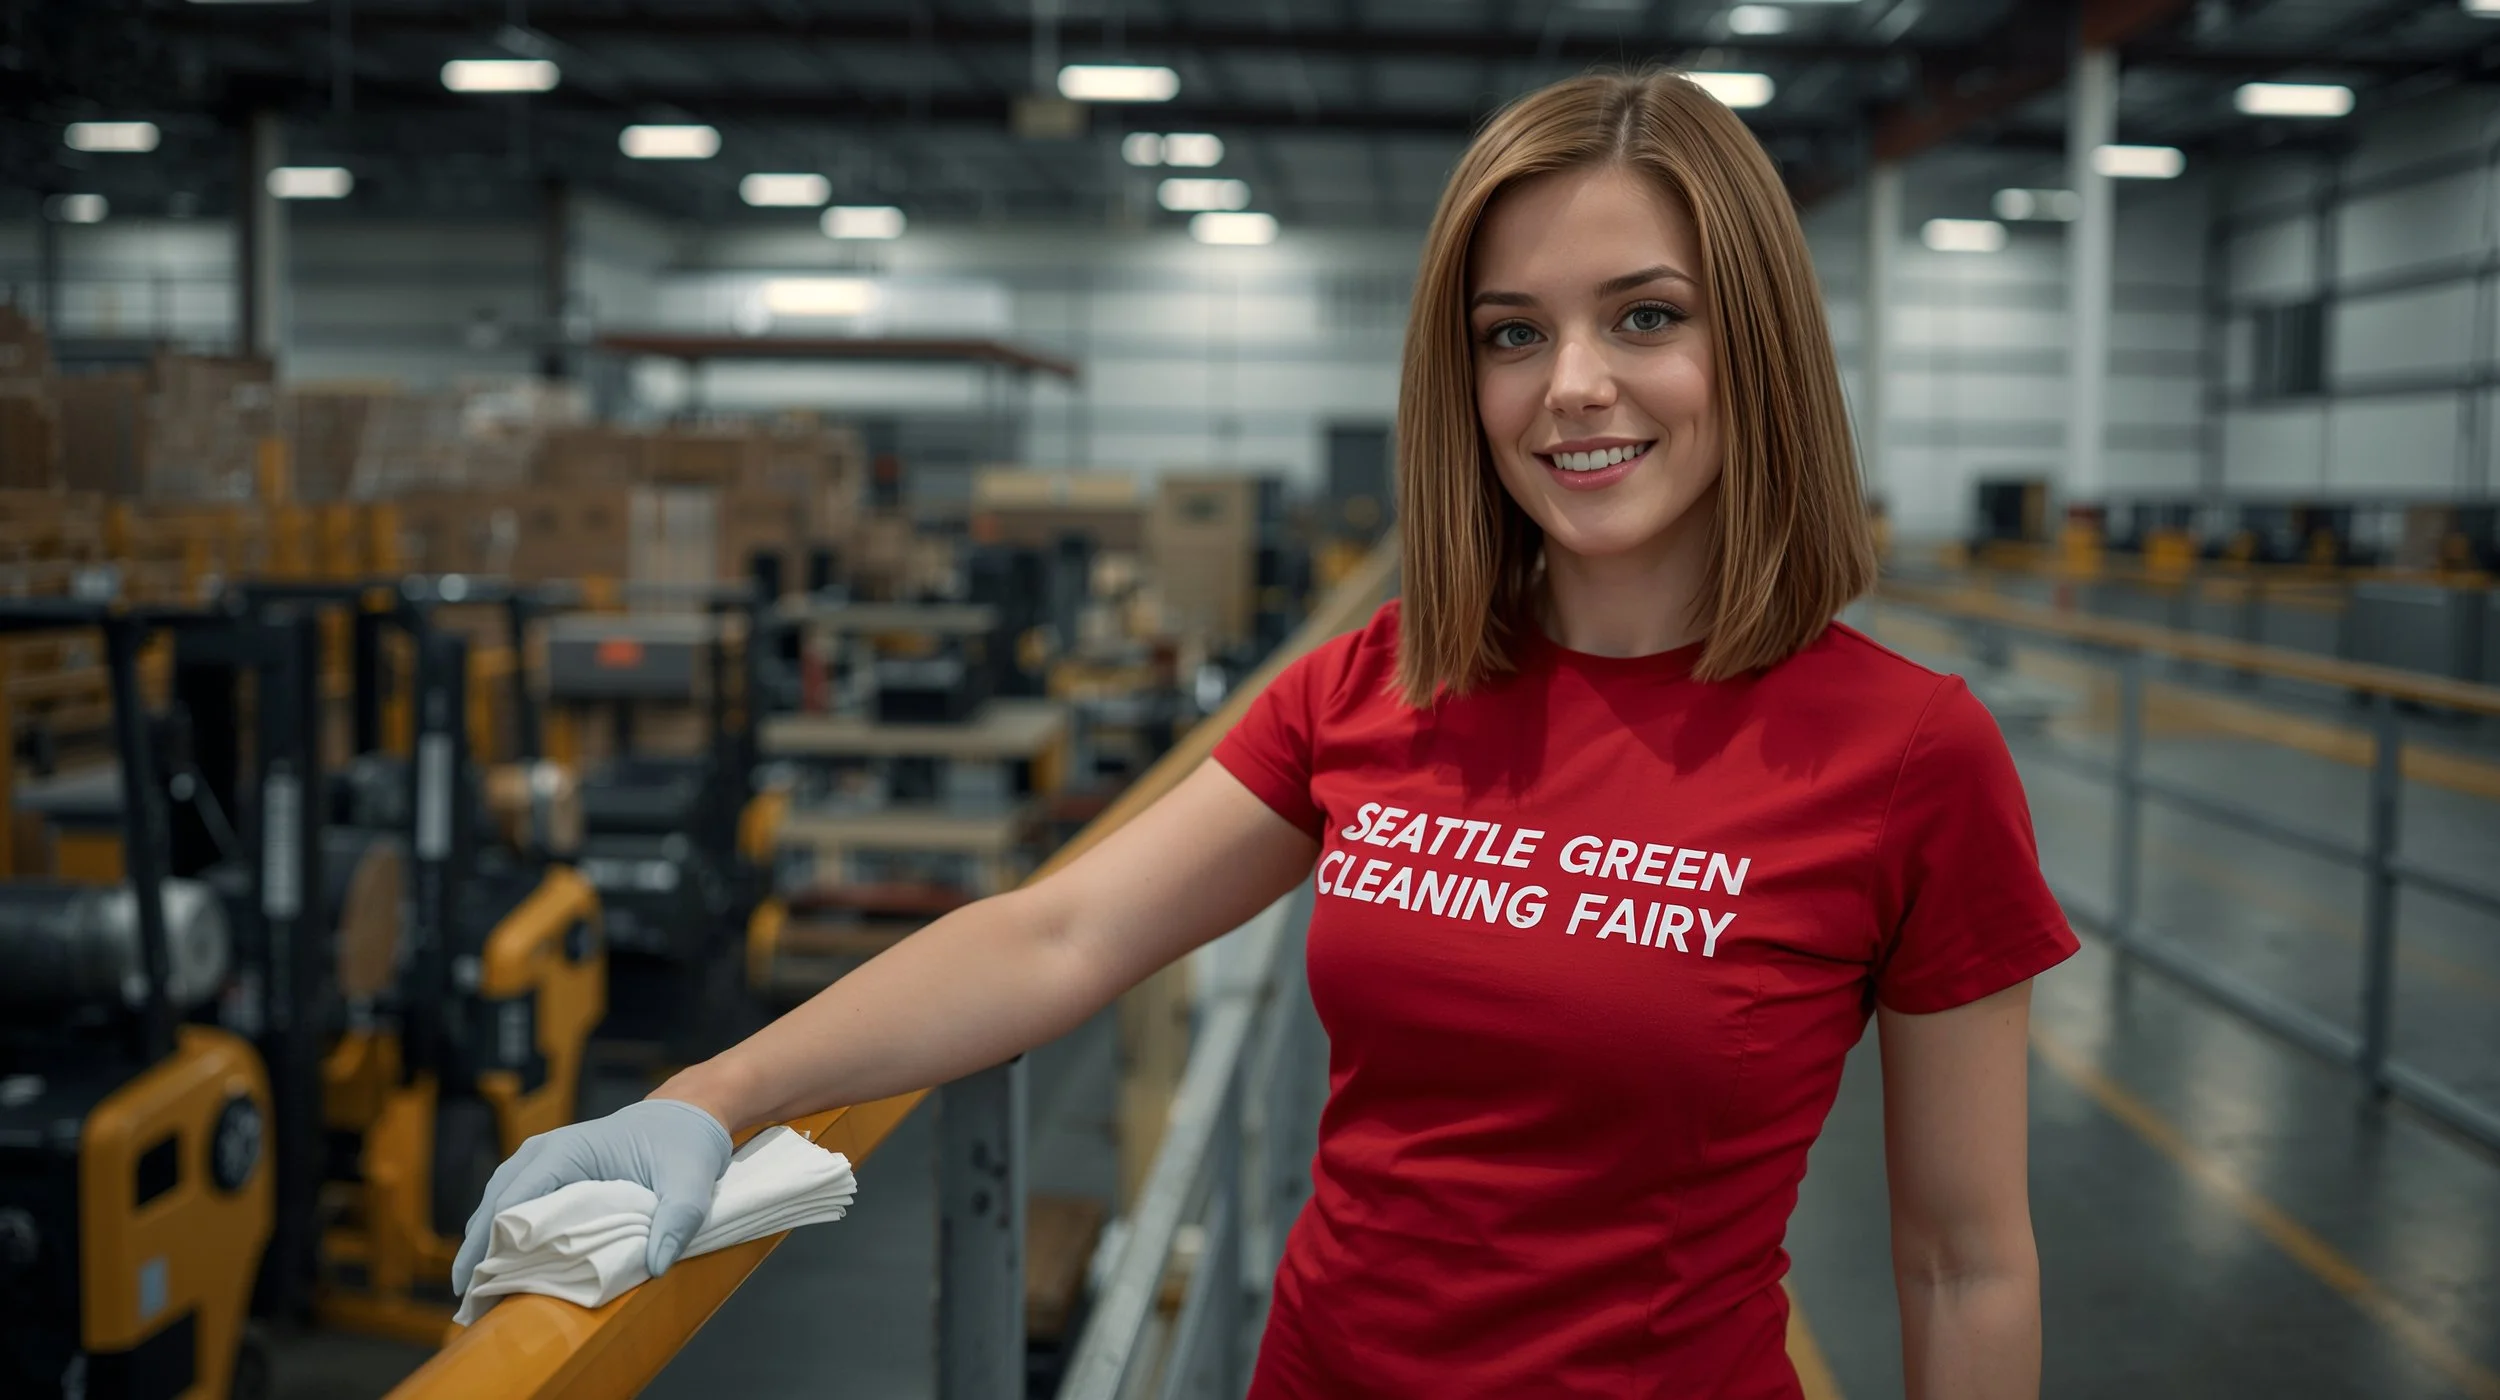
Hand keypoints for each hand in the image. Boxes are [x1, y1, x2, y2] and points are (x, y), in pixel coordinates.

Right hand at [452, 1097, 735, 1294]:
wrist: (686, 1115)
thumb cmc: (684, 1143)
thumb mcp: (691, 1181)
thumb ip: (678, 1220)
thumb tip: (656, 1264)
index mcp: (567, 1151)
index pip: (512, 1200)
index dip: (489, 1243)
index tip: (475, 1284)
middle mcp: (544, 1153)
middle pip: (493, 1204)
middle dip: (476, 1251)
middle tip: (467, 1301)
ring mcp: (544, 1162)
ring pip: (498, 1205)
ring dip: (485, 1245)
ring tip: (476, 1293)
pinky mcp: (552, 1174)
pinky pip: (516, 1205)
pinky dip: (503, 1235)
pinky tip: (502, 1268)